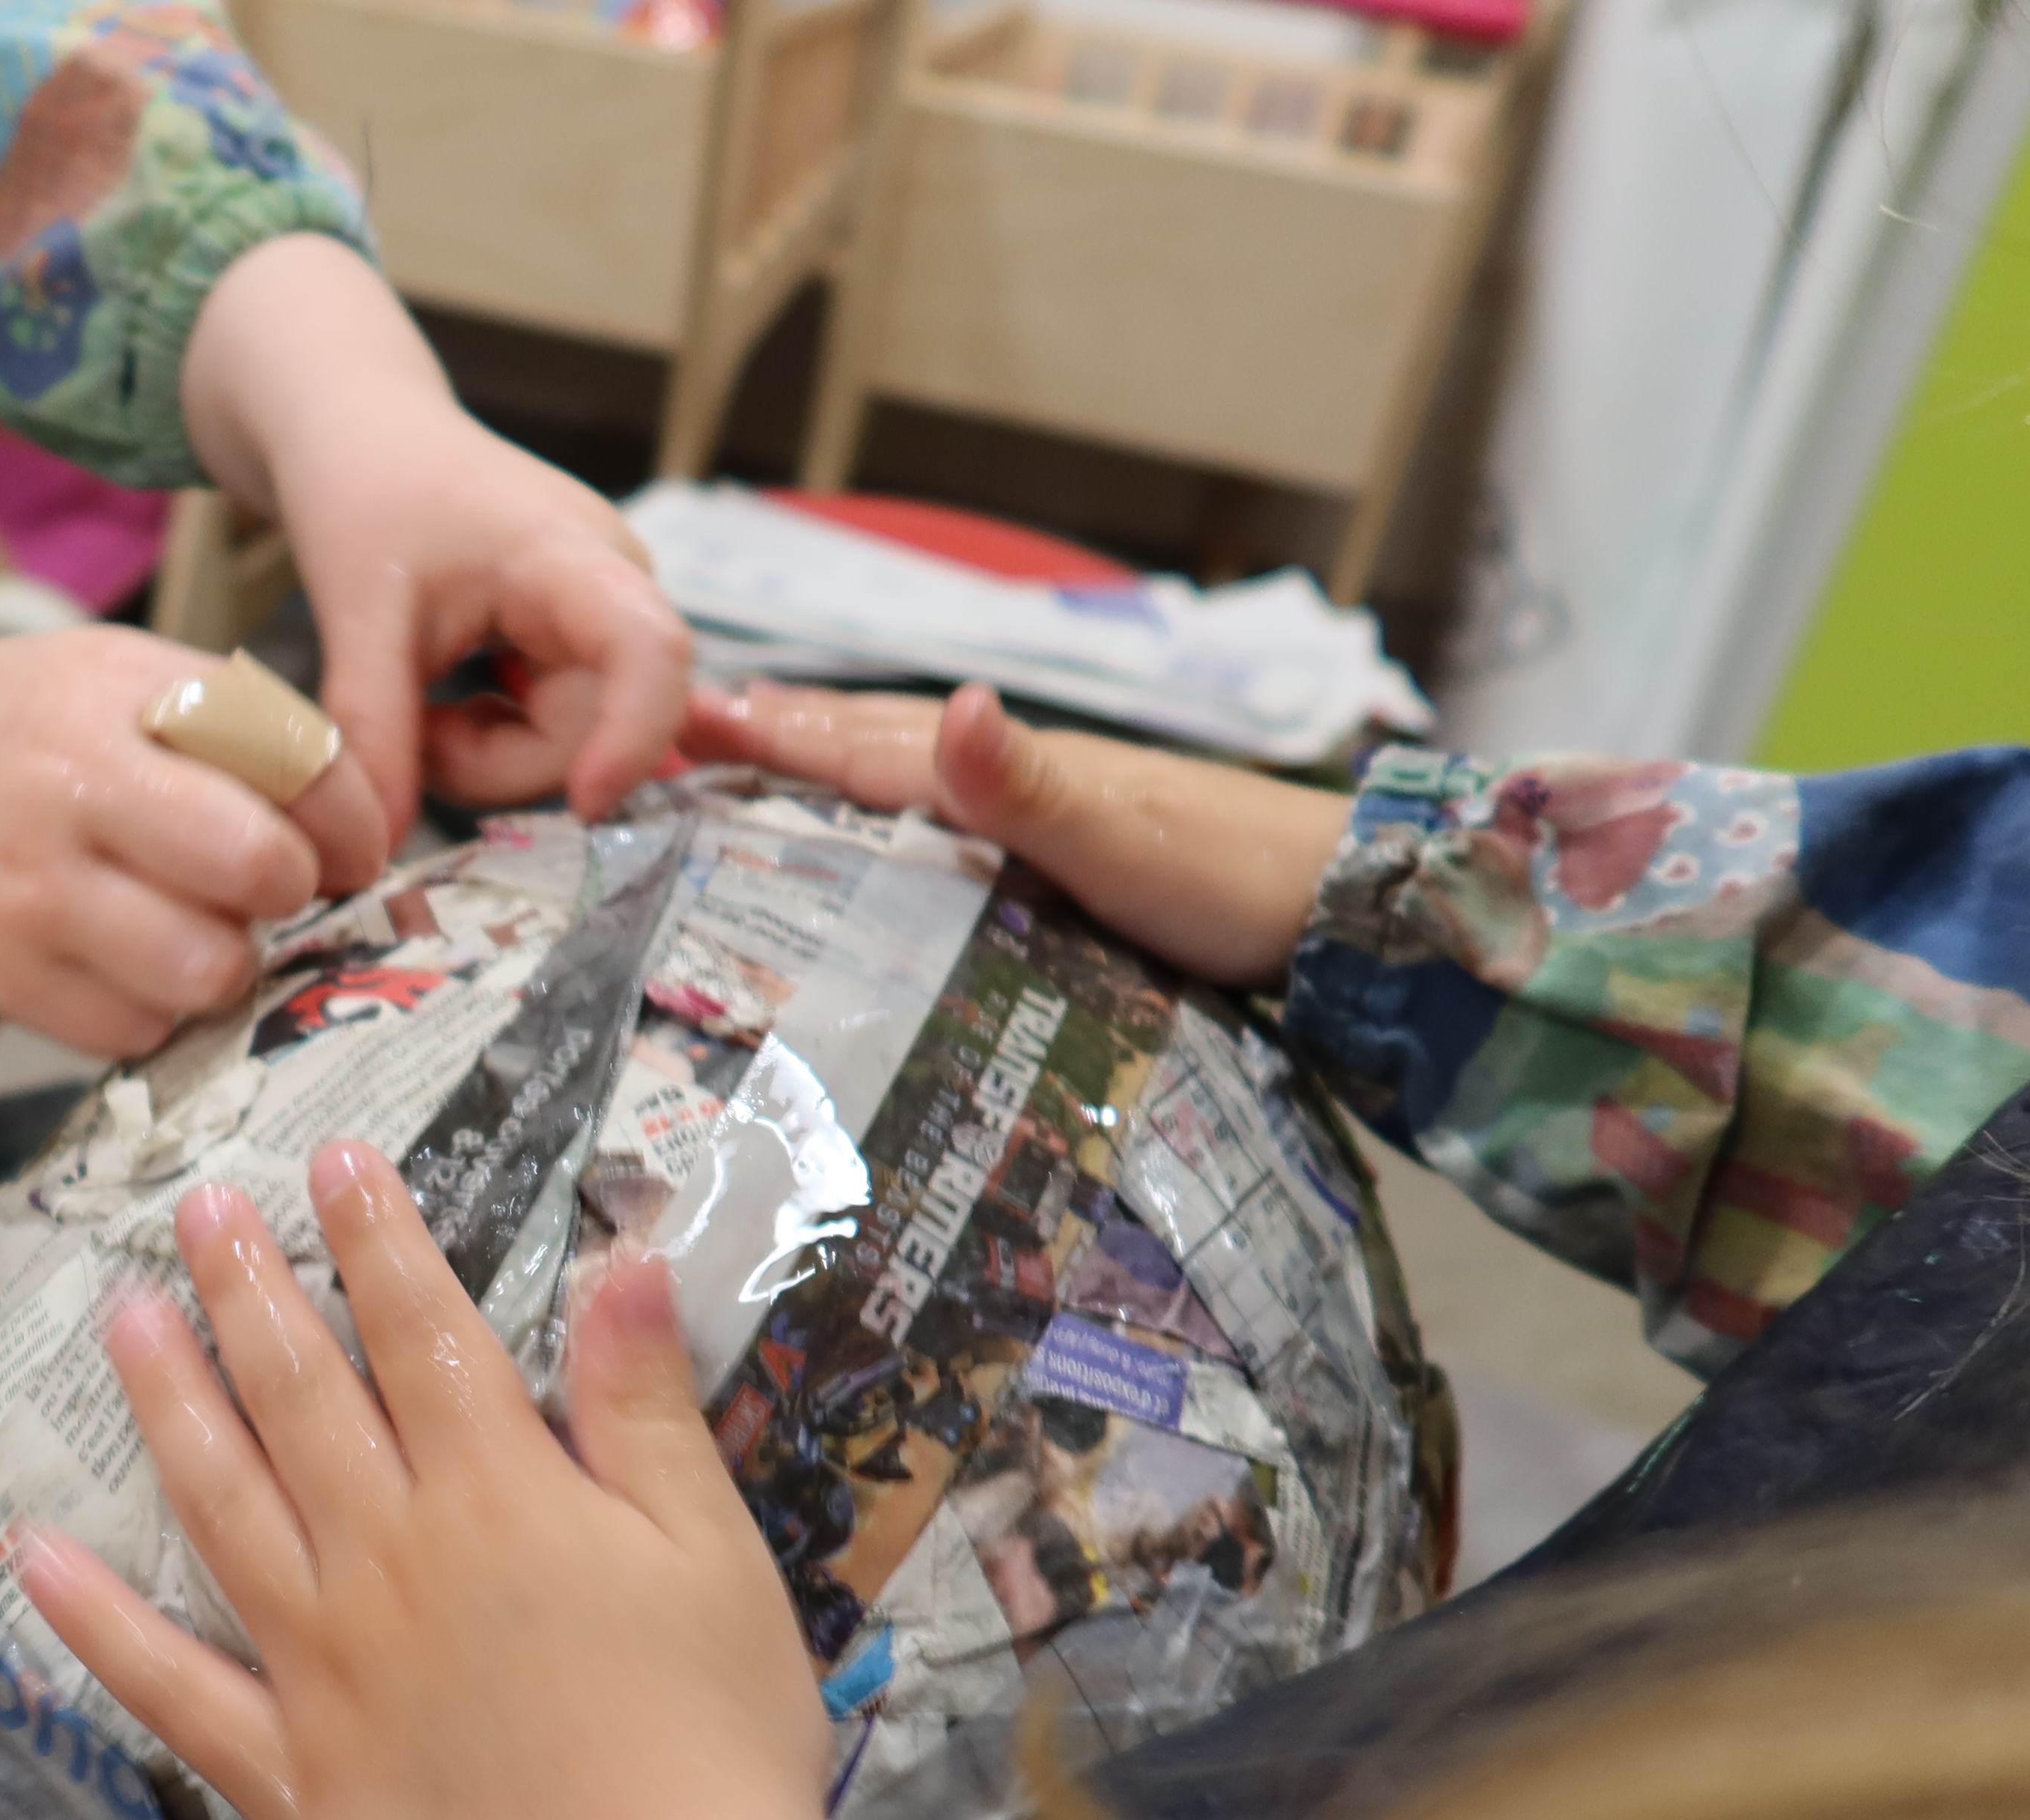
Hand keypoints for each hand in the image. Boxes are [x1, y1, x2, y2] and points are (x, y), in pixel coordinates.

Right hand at [0, 634, 382, 1058]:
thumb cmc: (13, 731)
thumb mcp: (111, 674)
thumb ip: (230, 721)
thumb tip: (360, 814)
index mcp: (112, 695)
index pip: (291, 760)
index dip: (348, 817)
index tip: (345, 842)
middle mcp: (66, 788)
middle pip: (255, 867)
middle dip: (289, 888)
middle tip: (267, 886)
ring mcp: (28, 893)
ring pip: (203, 970)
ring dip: (226, 963)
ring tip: (197, 930)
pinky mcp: (1, 980)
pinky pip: (135, 1030)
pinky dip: (153, 1011)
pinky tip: (126, 963)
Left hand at [22, 1146, 827, 1819]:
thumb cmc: (716, 1744)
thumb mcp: (711, 1551)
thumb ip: (644, 1407)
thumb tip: (618, 1257)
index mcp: (501, 1496)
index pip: (424, 1331)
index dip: (378, 1239)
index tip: (335, 1159)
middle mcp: (389, 1559)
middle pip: (300, 1395)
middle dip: (246, 1288)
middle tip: (198, 1208)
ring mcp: (322, 1664)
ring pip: (220, 1504)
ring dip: (165, 1403)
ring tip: (120, 1318)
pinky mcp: (287, 1772)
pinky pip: (169, 1684)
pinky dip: (93, 1620)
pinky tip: (30, 1555)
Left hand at [180, 237, 689, 848]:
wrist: (360, 432)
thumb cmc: (365, 490)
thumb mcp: (356, 613)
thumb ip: (374, 731)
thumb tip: (376, 850)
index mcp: (575, 557)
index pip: (651, 651)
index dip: (632, 737)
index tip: (583, 803)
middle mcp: (614, 584)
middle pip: (598, 725)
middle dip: (499, 762)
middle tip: (412, 735)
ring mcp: (600, 614)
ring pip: (572, 739)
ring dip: (489, 754)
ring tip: (419, 707)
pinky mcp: (577, 639)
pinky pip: (555, 724)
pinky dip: (493, 735)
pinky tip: (446, 699)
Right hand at [681, 679, 1347, 988]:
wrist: (1349, 906)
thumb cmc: (1237, 883)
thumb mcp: (1121, 841)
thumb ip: (1027, 786)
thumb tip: (954, 703)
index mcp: (1015, 772)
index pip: (868, 747)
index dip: (776, 737)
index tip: (680, 722)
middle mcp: (1025, 778)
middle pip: (883, 743)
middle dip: (787, 734)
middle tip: (689, 728)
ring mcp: (1056, 809)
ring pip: (919, 776)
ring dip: (838, 763)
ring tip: (771, 758)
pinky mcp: (1081, 851)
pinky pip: (957, 821)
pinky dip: (903, 811)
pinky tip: (902, 831)